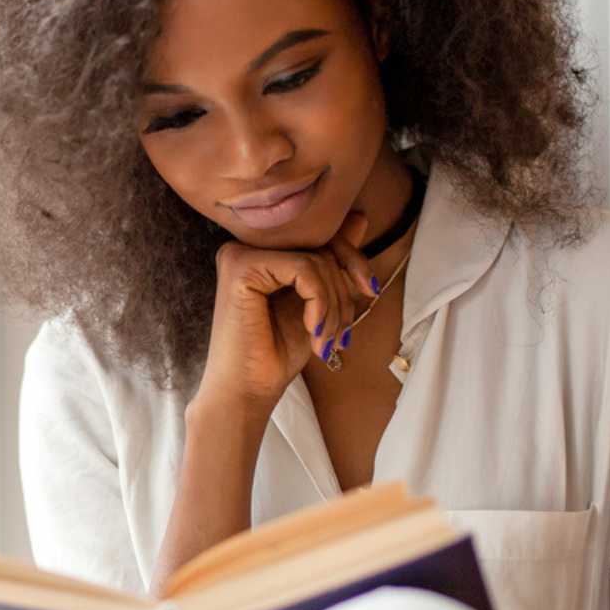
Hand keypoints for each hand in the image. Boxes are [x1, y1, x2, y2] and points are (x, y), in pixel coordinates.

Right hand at [190, 211, 376, 426]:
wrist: (246, 392)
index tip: (369, 292)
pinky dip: (320, 303)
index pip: (321, 237)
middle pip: (321, 245)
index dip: (354, 261)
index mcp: (262, 252)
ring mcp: (240, 254)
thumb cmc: (276, 354)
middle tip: (342, 334)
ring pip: (316, 260)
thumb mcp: (317, 303)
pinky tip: (313, 331)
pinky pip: (303, 270)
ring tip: (327, 341)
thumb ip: (331, 263)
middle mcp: (247, 247)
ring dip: (334, 307)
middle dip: (345, 291)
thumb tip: (359, 218)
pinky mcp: (240, 267)